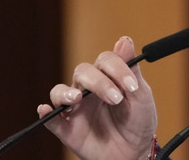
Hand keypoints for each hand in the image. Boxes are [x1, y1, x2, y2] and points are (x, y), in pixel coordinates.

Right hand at [38, 36, 157, 159]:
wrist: (135, 154)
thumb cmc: (138, 122)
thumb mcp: (141, 97)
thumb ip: (132, 70)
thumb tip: (124, 40)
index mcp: (108, 78)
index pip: (105, 61)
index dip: (118, 68)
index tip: (132, 86)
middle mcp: (89, 89)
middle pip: (83, 72)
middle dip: (98, 82)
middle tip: (115, 99)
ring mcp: (76, 109)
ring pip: (60, 91)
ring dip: (66, 93)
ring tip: (77, 99)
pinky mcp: (68, 129)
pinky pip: (51, 119)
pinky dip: (46, 113)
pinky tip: (46, 109)